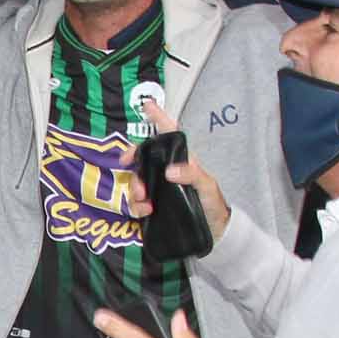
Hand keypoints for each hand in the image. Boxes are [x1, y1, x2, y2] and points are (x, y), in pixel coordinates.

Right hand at [124, 101, 230, 238]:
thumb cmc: (213, 204)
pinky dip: (136, 207)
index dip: (159, 118)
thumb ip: (191, 174)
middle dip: (132, 159)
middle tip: (124, 163)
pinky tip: (146, 212)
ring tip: (144, 201)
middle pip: (143, 158)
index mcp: (182, 161)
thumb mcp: (207, 186)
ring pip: (136, 180)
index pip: (170, 135)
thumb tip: (168, 171)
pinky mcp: (152, 207)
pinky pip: (136, 203)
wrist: (213, 232)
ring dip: (134, 188)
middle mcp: (166, 172)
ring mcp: (158, 189)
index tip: (148, 105)